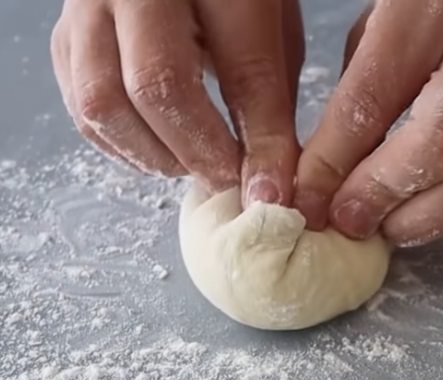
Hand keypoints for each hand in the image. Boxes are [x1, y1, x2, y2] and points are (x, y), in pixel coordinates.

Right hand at [51, 0, 304, 204]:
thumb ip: (272, 88)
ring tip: (193, 168)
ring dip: (154, 155)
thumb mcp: (271, 20)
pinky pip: (80, 107)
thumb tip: (271, 172)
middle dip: (199, 153)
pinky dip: (121, 145)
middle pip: (157, 86)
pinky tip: (158, 152)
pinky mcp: (64, 34)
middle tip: (229, 184)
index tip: (272, 192)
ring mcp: (88, 7)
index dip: (261, 142)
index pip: (244, 70)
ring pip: (103, 103)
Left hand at [294, 0, 442, 244]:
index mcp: (432, 7)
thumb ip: (362, 84)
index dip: (335, 161)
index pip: (375, 97)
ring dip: (430, 216)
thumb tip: (327, 173)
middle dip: (387, 193)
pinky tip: (428, 216)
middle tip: (348, 222)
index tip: (308, 200)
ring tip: (386, 230)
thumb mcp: (388, 13)